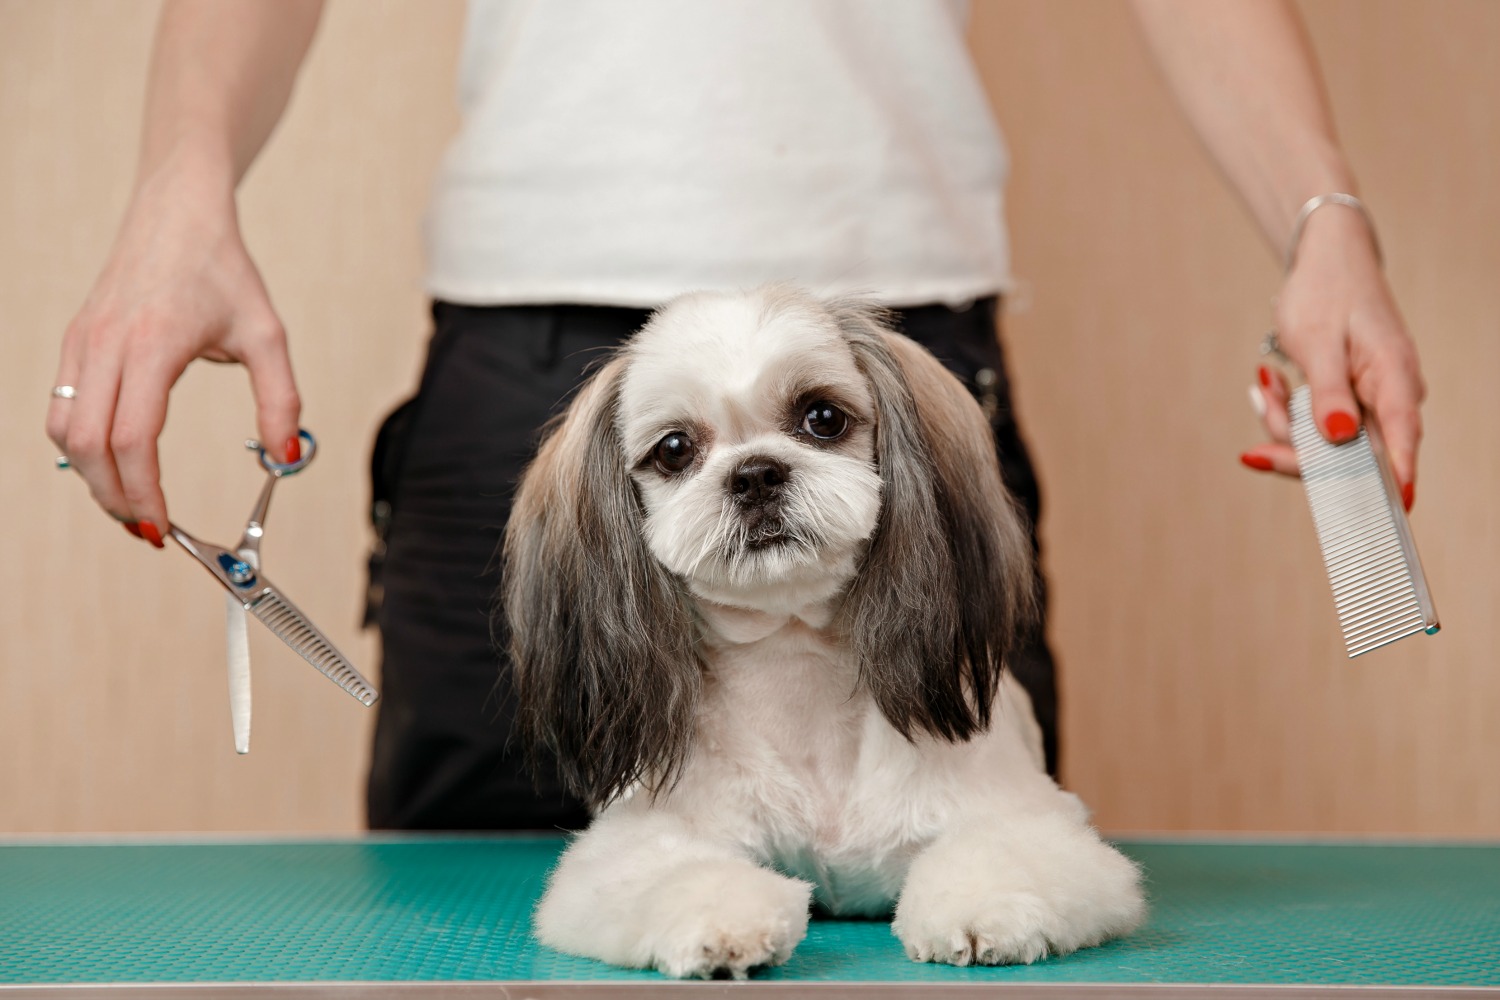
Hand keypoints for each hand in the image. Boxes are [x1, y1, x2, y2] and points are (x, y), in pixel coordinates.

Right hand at [45, 149, 300, 545]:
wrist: (177, 211)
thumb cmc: (223, 269)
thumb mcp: (268, 334)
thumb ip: (281, 399)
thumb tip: (285, 456)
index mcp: (153, 345)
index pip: (132, 439)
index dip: (144, 492)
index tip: (165, 526)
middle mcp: (106, 344)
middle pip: (87, 445)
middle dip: (114, 496)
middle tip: (147, 527)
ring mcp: (82, 341)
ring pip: (63, 429)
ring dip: (91, 475)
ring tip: (130, 502)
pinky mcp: (74, 340)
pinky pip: (61, 404)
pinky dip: (80, 444)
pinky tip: (114, 462)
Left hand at [1241, 206, 1424, 510]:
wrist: (1327, 263)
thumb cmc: (1326, 293)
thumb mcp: (1318, 341)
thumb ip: (1329, 392)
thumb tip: (1339, 437)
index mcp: (1395, 379)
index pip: (1401, 440)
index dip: (1393, 478)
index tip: (1392, 509)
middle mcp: (1390, 399)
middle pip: (1350, 455)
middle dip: (1295, 442)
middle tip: (1264, 400)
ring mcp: (1369, 406)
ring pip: (1324, 446)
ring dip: (1284, 422)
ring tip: (1269, 380)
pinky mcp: (1348, 407)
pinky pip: (1314, 431)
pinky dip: (1287, 414)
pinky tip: (1272, 385)